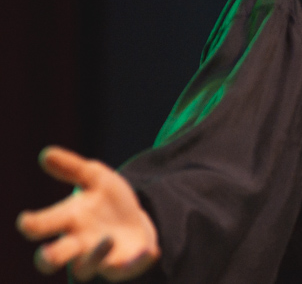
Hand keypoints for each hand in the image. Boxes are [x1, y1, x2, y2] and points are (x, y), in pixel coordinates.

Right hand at [16, 146, 160, 280]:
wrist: (134, 219)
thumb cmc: (106, 200)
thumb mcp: (95, 178)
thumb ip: (72, 168)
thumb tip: (46, 153)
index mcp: (67, 220)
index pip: (40, 227)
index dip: (32, 225)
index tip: (27, 220)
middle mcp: (77, 244)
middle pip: (53, 258)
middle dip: (50, 257)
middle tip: (49, 254)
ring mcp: (99, 258)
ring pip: (86, 269)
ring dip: (95, 256)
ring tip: (108, 238)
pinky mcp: (123, 266)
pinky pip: (127, 270)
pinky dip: (139, 262)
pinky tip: (153, 251)